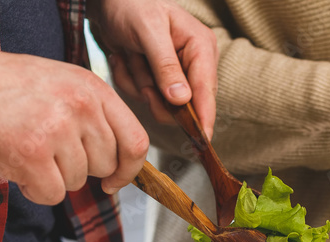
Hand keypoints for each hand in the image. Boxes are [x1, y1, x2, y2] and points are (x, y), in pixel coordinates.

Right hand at [0, 37, 148, 203]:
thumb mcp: (58, 85)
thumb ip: (93, 115)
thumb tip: (121, 162)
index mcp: (91, 87)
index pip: (136, 141)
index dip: (130, 169)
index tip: (116, 180)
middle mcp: (79, 105)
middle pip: (105, 165)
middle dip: (79, 167)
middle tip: (45, 147)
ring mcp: (56, 129)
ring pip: (78, 181)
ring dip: (51, 175)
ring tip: (23, 146)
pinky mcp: (31, 155)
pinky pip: (52, 195)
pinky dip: (33, 189)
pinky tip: (14, 164)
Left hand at [88, 0, 217, 138]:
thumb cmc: (130, 3)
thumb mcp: (148, 31)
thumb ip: (166, 66)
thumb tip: (182, 100)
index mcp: (201, 47)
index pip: (207, 89)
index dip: (205, 116)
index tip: (202, 139)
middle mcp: (193, 62)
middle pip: (184, 103)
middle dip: (154, 91)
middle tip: (136, 65)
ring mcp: (175, 73)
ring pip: (160, 102)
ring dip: (137, 83)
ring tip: (128, 55)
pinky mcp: (158, 78)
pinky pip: (144, 96)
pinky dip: (128, 79)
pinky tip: (123, 57)